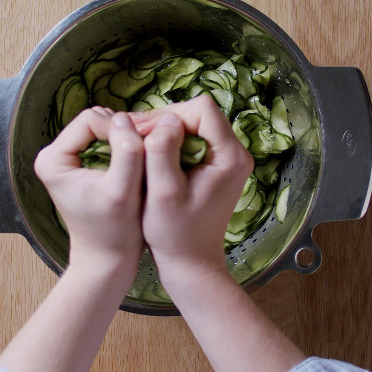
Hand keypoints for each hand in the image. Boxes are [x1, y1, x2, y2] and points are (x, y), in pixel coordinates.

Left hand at [34, 107, 144, 266]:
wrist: (107, 258)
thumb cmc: (114, 231)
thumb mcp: (123, 190)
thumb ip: (126, 152)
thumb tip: (124, 119)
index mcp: (53, 159)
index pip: (91, 119)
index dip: (119, 128)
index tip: (143, 148)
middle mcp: (55, 155)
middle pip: (96, 121)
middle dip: (122, 133)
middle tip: (145, 153)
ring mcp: (69, 159)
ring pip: (104, 130)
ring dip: (126, 140)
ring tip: (143, 159)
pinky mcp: (83, 165)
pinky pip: (108, 142)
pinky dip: (125, 149)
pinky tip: (138, 164)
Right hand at [133, 96, 253, 283]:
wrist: (191, 262)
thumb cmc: (175, 234)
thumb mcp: (163, 193)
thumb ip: (162, 152)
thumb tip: (164, 120)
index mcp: (230, 156)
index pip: (201, 108)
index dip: (169, 114)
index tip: (143, 134)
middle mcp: (236, 152)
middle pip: (198, 113)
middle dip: (165, 121)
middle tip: (136, 137)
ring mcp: (228, 158)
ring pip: (194, 124)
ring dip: (165, 131)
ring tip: (139, 145)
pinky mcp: (217, 165)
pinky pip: (193, 138)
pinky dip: (171, 142)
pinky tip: (151, 155)